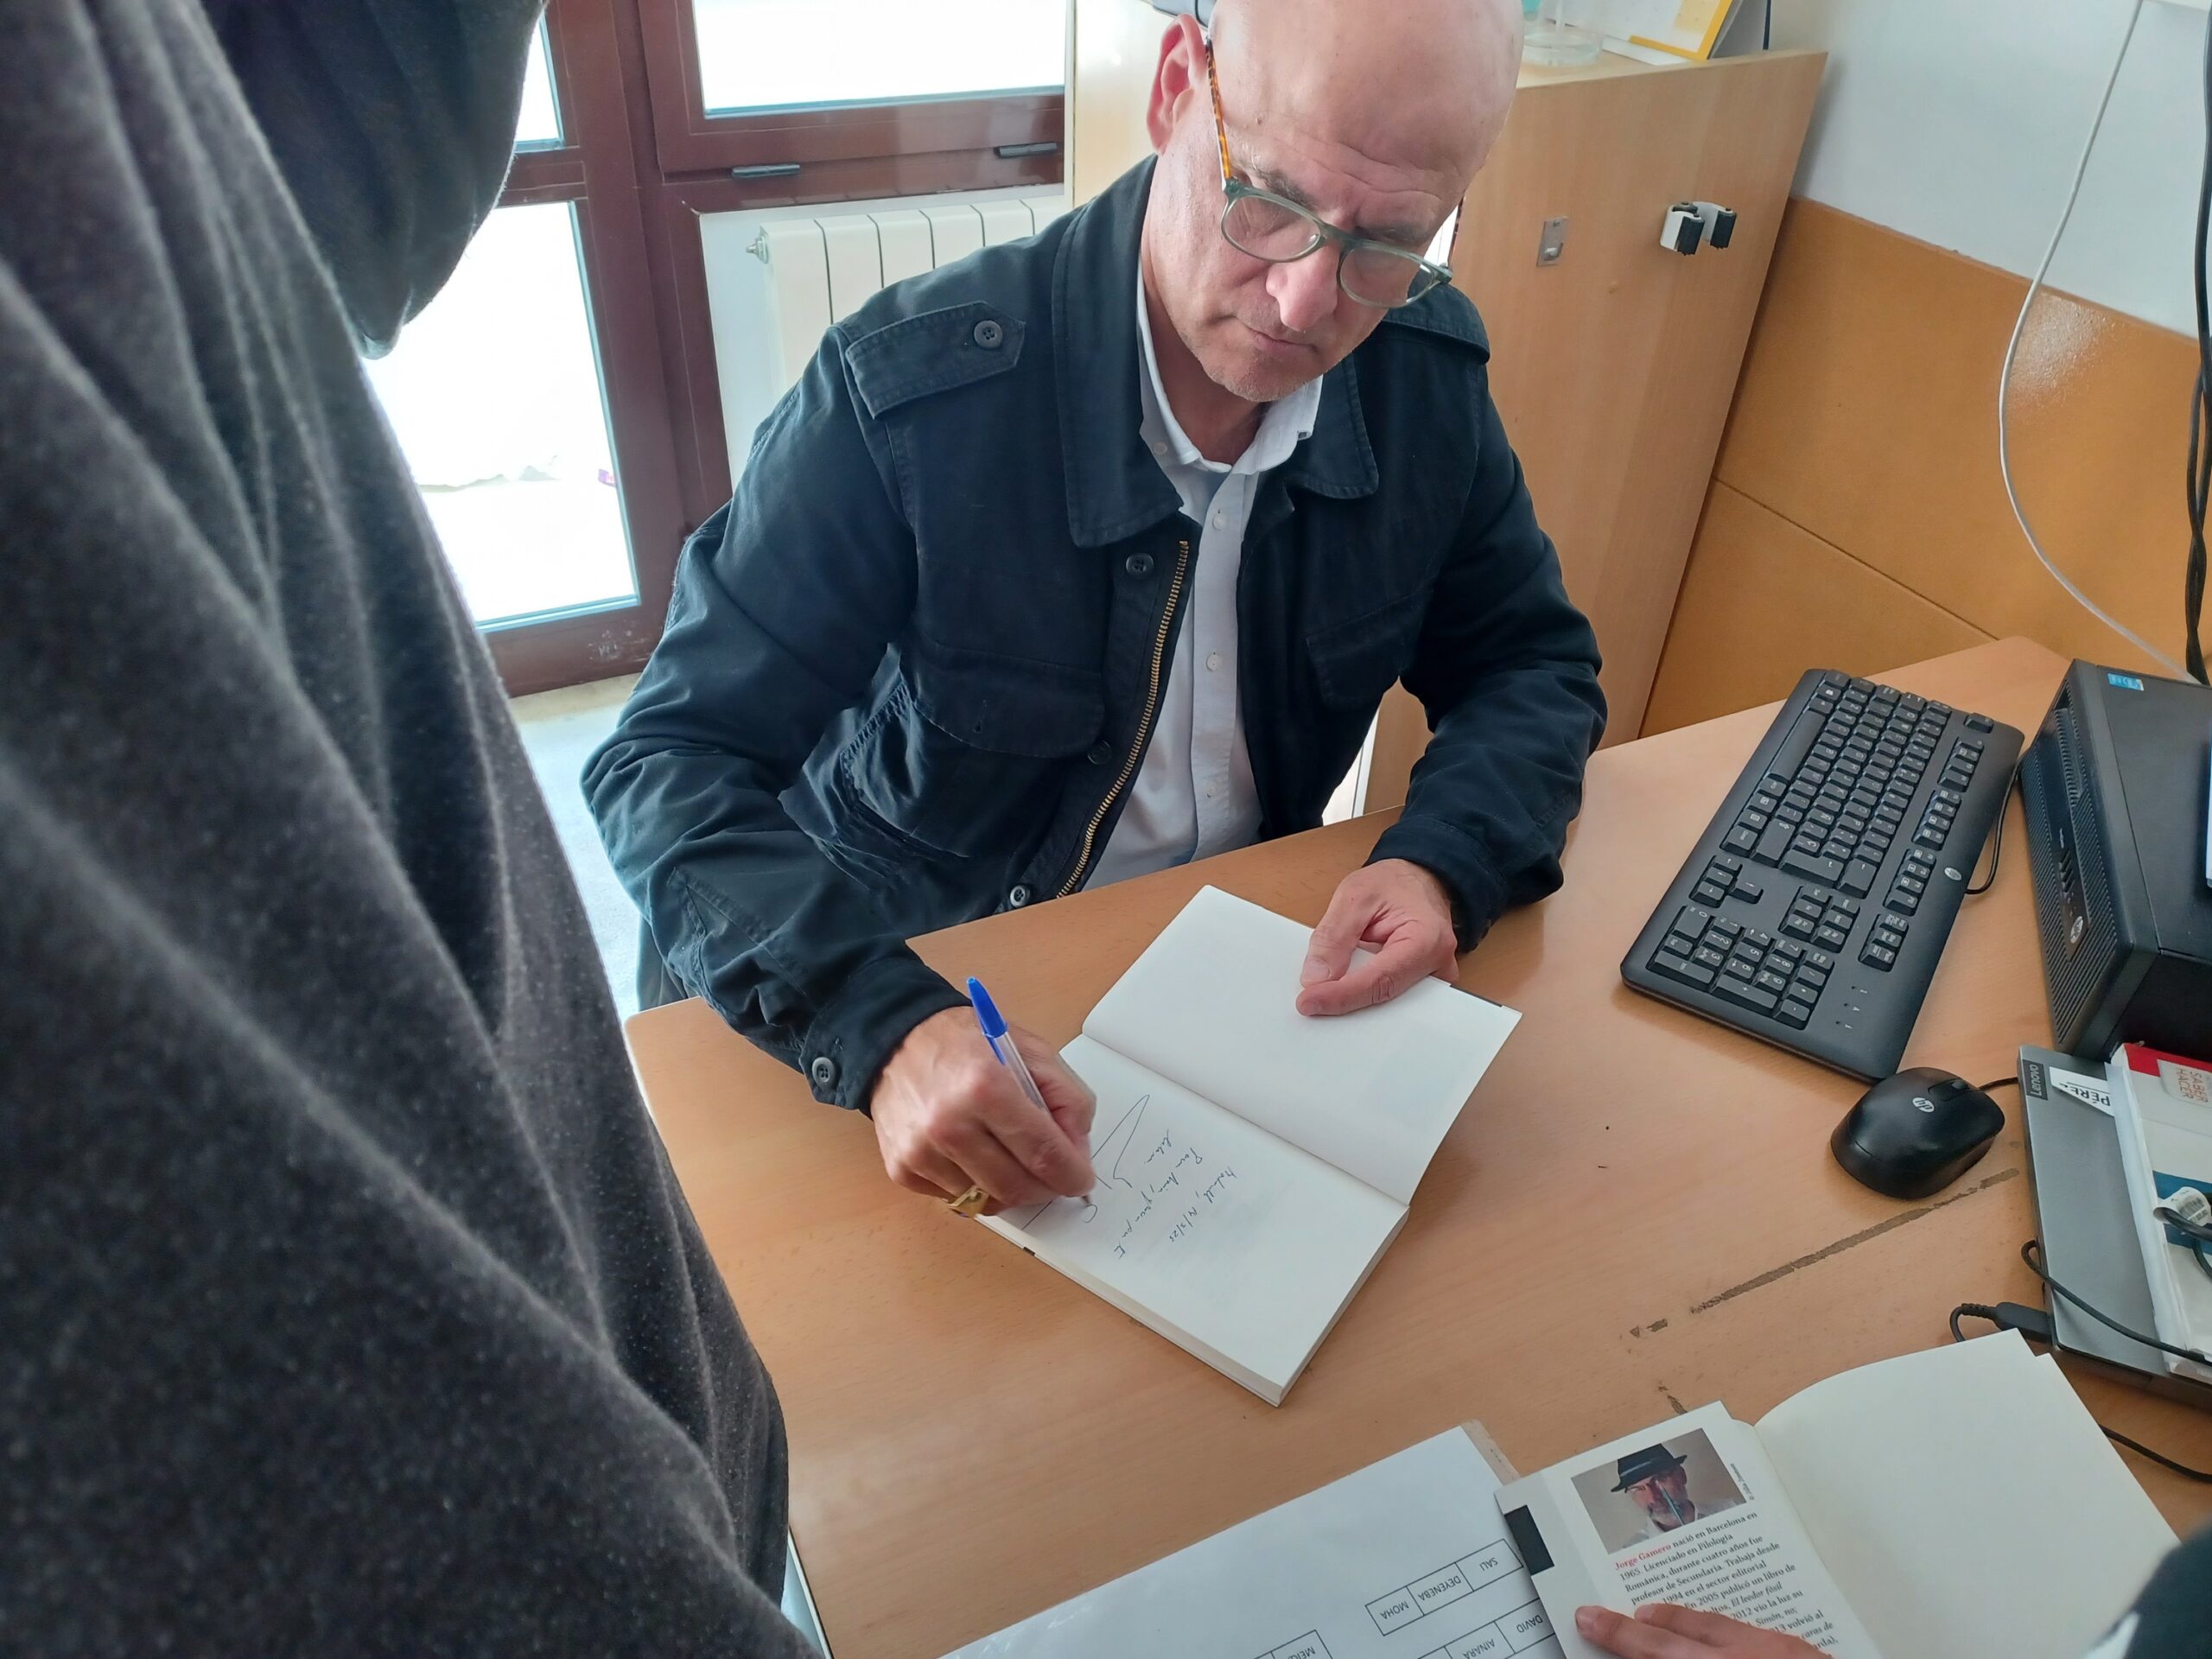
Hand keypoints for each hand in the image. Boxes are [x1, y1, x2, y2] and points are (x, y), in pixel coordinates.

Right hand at [868, 1006, 1095, 1210]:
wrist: (897, 1039)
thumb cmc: (969, 1042)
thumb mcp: (1031, 1051)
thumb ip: (1067, 1099)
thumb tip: (1078, 1154)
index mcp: (987, 1088)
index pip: (1043, 1154)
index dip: (1072, 1175)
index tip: (1082, 1180)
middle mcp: (949, 1124)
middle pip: (1016, 1186)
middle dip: (1046, 1188)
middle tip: (1053, 1175)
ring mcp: (921, 1151)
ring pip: (987, 1200)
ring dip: (1010, 1187)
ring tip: (1011, 1157)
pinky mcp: (902, 1168)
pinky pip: (955, 1198)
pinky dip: (975, 1185)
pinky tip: (975, 1155)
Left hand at [1296, 858, 1459, 1015]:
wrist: (1420, 878)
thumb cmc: (1395, 882)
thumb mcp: (1356, 894)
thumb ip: (1334, 936)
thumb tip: (1316, 978)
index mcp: (1427, 940)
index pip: (1381, 982)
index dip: (1342, 996)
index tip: (1310, 1001)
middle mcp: (1437, 966)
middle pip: (1386, 999)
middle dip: (1346, 999)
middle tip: (1311, 996)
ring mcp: (1433, 978)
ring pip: (1387, 1003)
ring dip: (1354, 996)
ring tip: (1329, 984)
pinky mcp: (1422, 984)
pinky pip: (1390, 997)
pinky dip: (1364, 991)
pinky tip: (1346, 982)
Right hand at [1574, 1604, 1827, 1657]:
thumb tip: (1663, 1652)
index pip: (1660, 1652)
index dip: (1621, 1639)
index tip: (1592, 1622)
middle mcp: (1752, 1656)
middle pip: (1678, 1637)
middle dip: (1635, 1628)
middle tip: (1601, 1615)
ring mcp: (1780, 1653)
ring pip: (1718, 1626)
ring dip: (1679, 1623)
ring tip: (1653, 1616)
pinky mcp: (1803, 1653)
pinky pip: (1751, 1630)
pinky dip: (1722, 1629)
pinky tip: (1719, 1634)